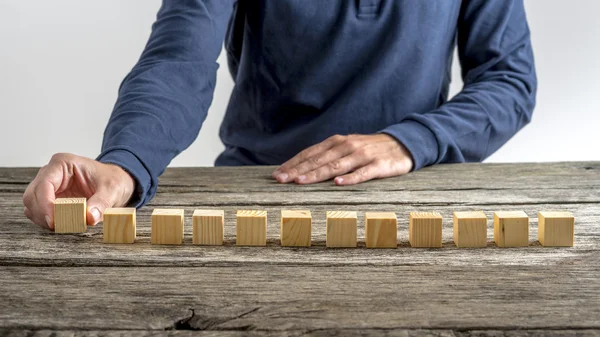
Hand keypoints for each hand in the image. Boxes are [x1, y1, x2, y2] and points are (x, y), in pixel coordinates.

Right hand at [22, 153, 135, 229]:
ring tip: (63, 225)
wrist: (117, 182)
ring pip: (32, 205)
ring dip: (43, 218)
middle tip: (60, 226)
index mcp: (63, 163)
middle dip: (43, 213)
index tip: (53, 221)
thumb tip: (90, 217)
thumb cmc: (113, 180)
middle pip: (32, 195)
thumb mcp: (112, 190)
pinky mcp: (50, 197)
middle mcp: (51, 172)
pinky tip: (61, 224)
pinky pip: (38, 211)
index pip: (44, 184)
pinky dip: (45, 220)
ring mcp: (48, 185)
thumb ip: (102, 203)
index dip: (45, 204)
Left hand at [272, 134, 413, 184]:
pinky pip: (362, 173)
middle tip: (280, 180)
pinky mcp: (378, 165)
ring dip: (317, 174)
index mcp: (336, 142)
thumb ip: (327, 156)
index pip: (310, 153)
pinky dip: (350, 178)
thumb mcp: (346, 148)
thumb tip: (301, 169)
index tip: (277, 175)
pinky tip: (338, 183)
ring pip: (336, 166)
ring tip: (301, 181)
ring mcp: (362, 155)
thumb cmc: (368, 150)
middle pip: (318, 160)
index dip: (293, 164)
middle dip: (298, 171)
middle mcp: (346, 146)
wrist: (402, 144)